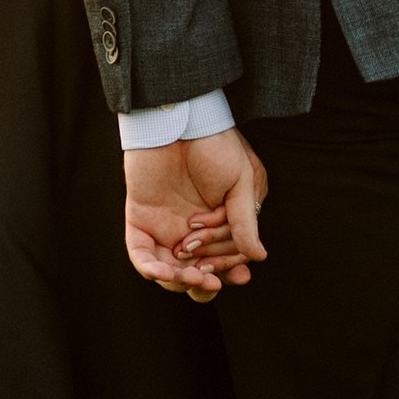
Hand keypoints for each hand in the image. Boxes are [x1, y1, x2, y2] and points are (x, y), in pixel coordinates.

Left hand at [123, 128, 268, 295]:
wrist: (178, 119)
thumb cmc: (215, 143)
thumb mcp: (241, 181)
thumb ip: (245, 220)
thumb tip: (259, 256)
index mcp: (219, 220)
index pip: (225, 257)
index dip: (230, 270)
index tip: (239, 276)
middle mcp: (192, 228)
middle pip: (197, 270)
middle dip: (205, 278)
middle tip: (209, 275)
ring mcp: (165, 225)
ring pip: (169, 269)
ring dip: (180, 279)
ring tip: (191, 273)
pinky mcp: (140, 219)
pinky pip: (140, 254)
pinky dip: (150, 268)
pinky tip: (164, 271)